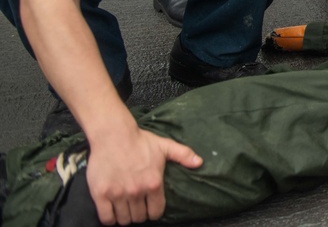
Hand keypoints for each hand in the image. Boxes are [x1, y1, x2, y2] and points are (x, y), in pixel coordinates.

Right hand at [87, 124, 201, 224]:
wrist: (114, 135)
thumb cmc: (140, 141)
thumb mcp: (165, 146)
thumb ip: (183, 155)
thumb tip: (200, 162)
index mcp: (154, 183)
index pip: (156, 213)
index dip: (153, 212)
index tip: (149, 207)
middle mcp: (137, 191)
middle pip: (138, 218)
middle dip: (139, 214)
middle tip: (136, 206)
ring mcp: (118, 194)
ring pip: (123, 220)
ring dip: (125, 217)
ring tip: (125, 208)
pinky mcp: (101, 194)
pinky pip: (106, 218)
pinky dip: (110, 218)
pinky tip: (112, 211)